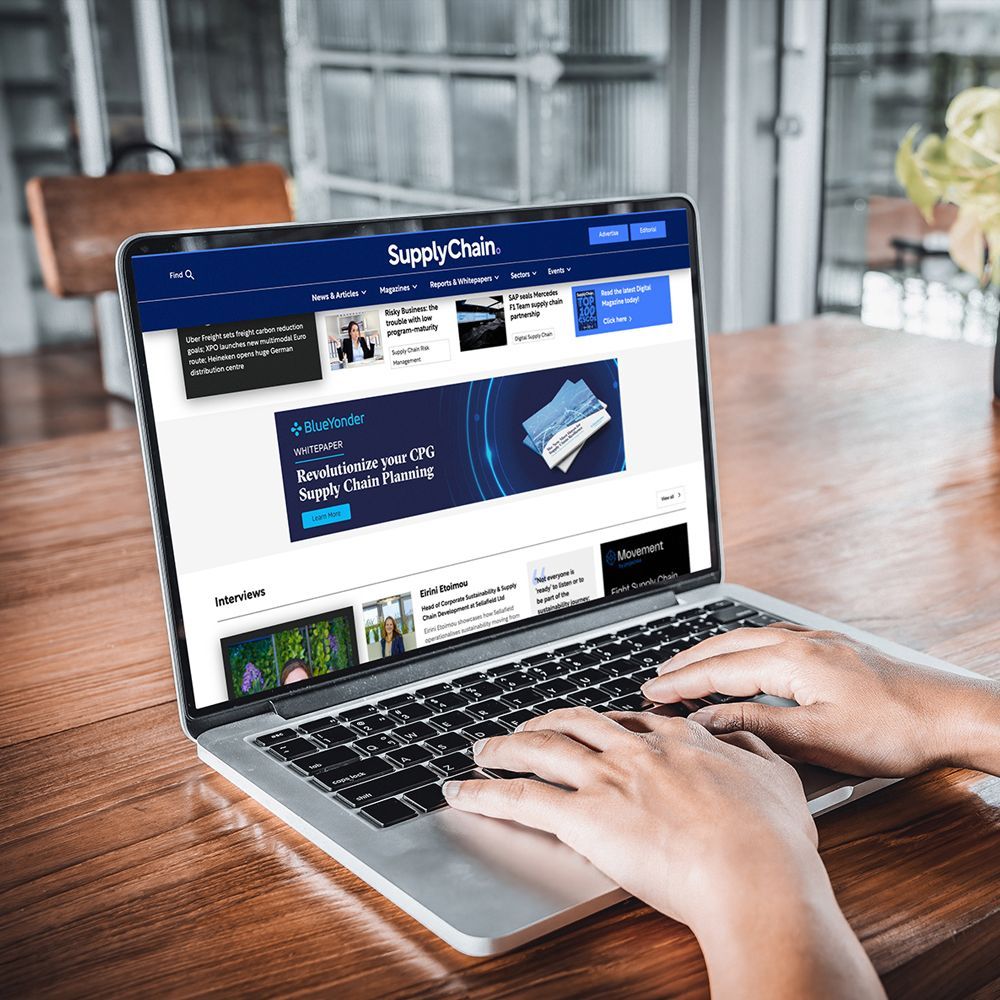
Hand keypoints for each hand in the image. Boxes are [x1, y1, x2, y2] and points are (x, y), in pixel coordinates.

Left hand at [445, 708, 882, 998]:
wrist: (755, 875)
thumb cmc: (772, 840)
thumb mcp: (777, 778)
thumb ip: (753, 753)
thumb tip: (742, 741)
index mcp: (679, 740)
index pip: (629, 720)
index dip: (603, 723)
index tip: (591, 726)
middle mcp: (636, 750)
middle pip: (576, 724)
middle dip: (546, 722)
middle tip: (528, 726)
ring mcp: (607, 779)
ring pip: (541, 750)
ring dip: (506, 746)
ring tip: (484, 747)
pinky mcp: (584, 817)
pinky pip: (522, 798)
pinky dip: (486, 792)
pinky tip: (464, 791)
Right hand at [642, 625, 999, 776]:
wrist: (951, 715)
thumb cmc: (894, 731)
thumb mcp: (818, 738)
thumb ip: (758, 725)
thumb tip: (709, 721)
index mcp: (791, 660)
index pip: (719, 671)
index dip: (681, 684)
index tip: (650, 692)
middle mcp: (800, 641)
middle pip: (727, 646)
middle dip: (687, 661)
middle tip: (656, 677)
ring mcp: (817, 641)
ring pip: (748, 638)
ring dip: (713, 652)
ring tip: (688, 666)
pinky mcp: (832, 649)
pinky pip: (771, 638)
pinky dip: (743, 647)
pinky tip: (744, 655)